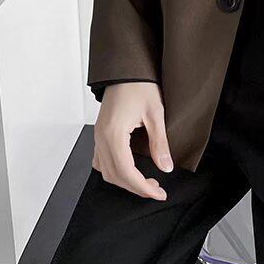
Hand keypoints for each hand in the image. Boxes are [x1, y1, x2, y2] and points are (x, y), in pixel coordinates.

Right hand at [92, 82, 172, 199]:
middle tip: (157, 189)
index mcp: (114, 134)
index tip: (158, 193)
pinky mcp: (100, 133)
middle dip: (136, 187)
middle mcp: (101, 138)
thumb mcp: (156, 114)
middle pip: (114, 175)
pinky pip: (101, 161)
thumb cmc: (140, 86)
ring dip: (125, 181)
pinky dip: (115, 171)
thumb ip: (159, 143)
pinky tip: (130, 170)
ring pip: (106, 171)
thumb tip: (165, 166)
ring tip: (147, 182)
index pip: (126, 172)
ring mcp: (98, 136)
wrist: (126, 70)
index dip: (142, 187)